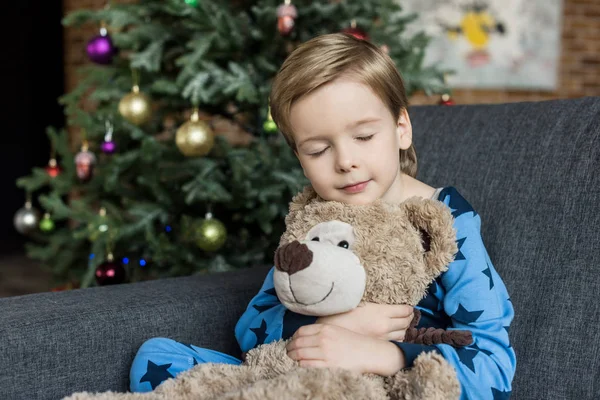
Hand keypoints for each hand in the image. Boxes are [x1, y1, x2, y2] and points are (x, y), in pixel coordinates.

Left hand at [286, 324, 404, 375]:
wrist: (369, 352)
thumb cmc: (352, 342)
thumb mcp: (336, 330)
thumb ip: (320, 331)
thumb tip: (302, 337)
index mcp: (325, 328)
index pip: (301, 332)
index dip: (293, 338)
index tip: (292, 342)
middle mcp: (324, 339)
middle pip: (298, 343)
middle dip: (290, 348)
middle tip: (288, 352)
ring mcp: (326, 352)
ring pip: (300, 354)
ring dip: (293, 357)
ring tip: (292, 359)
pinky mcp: (329, 365)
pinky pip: (307, 365)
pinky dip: (300, 365)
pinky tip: (301, 365)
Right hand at [316, 302, 413, 340]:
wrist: (331, 332)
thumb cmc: (341, 314)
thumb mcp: (359, 302)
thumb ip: (374, 304)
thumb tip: (382, 302)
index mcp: (381, 312)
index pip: (404, 311)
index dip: (409, 309)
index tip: (409, 307)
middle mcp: (384, 326)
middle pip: (406, 323)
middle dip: (409, 318)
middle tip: (408, 315)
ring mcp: (382, 338)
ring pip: (402, 334)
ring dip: (404, 329)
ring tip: (402, 325)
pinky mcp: (377, 346)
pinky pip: (395, 343)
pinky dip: (398, 338)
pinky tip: (394, 335)